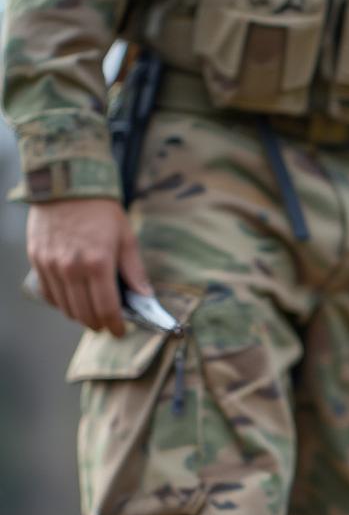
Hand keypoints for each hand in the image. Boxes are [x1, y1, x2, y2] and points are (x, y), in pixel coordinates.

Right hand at [27, 198, 151, 336]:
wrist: (67, 183)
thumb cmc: (101, 211)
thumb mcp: (126, 238)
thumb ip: (134, 271)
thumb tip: (145, 297)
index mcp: (98, 264)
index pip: (106, 309)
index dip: (114, 325)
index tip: (119, 331)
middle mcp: (71, 267)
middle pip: (84, 313)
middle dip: (98, 324)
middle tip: (106, 325)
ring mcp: (51, 264)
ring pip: (65, 306)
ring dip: (79, 316)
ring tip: (91, 314)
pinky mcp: (37, 258)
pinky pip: (48, 292)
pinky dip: (60, 302)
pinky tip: (72, 300)